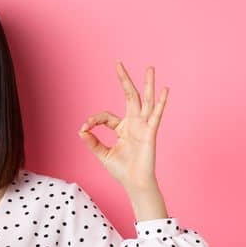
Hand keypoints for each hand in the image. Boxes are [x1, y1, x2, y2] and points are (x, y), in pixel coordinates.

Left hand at [78, 61, 167, 190]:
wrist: (134, 182)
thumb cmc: (121, 170)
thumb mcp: (102, 154)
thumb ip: (92, 142)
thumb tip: (81, 130)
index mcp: (122, 128)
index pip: (106, 116)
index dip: (94, 120)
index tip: (85, 128)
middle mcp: (134, 123)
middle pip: (130, 97)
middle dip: (124, 80)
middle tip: (118, 63)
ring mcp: (143, 126)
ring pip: (146, 100)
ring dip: (147, 84)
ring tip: (150, 68)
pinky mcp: (150, 132)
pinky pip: (157, 114)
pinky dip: (161, 102)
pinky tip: (164, 89)